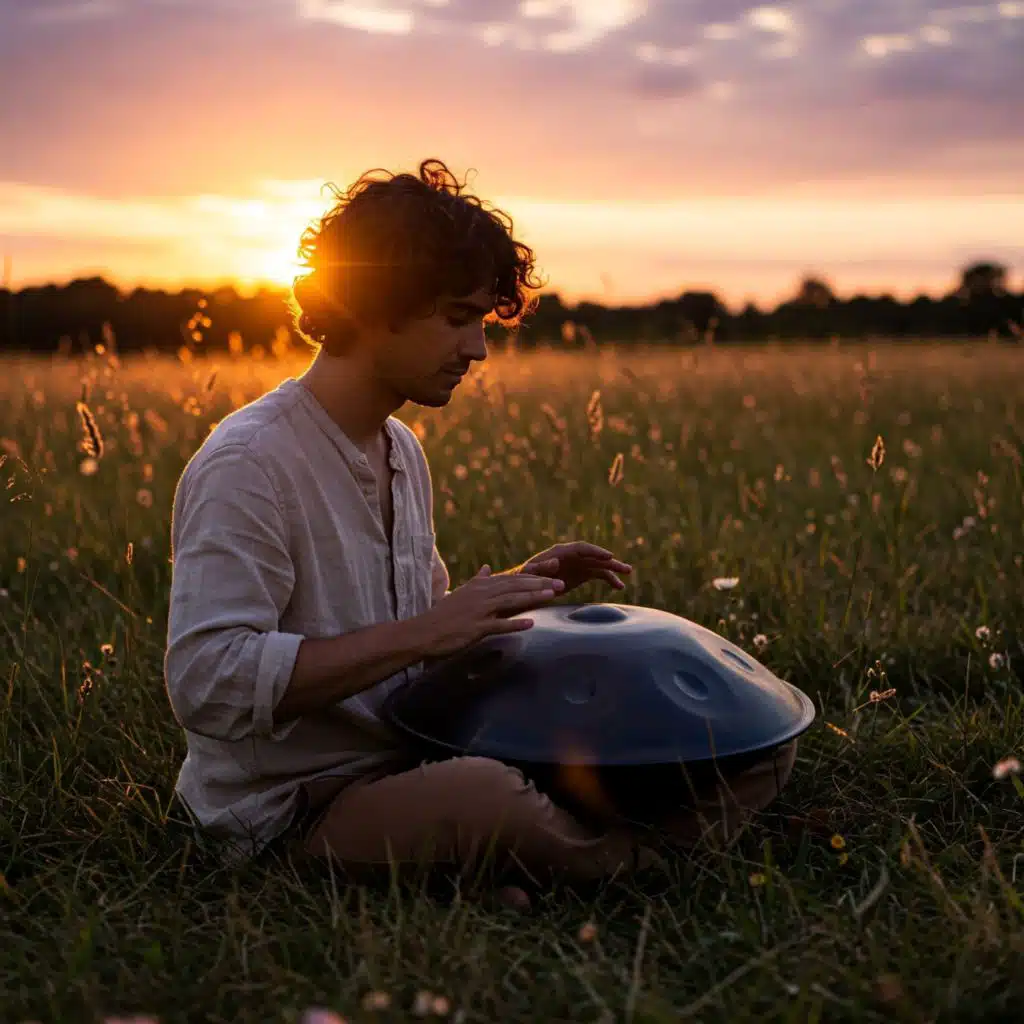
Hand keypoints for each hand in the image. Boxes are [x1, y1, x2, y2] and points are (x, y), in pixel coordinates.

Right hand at [416, 565, 564, 658]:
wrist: (423, 631)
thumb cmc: (444, 615)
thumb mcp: (462, 592)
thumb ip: (478, 580)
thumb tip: (487, 568)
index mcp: (480, 586)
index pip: (512, 578)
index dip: (534, 577)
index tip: (552, 575)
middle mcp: (482, 595)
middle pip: (516, 586)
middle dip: (540, 584)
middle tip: (561, 584)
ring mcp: (479, 611)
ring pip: (511, 601)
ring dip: (533, 597)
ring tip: (552, 595)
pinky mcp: (475, 628)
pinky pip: (499, 625)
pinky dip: (515, 623)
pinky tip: (531, 623)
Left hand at [512, 541, 632, 594]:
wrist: (524, 587)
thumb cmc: (524, 579)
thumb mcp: (529, 574)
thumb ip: (540, 568)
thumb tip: (556, 561)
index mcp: (560, 552)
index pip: (581, 548)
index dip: (595, 551)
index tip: (609, 556)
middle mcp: (572, 556)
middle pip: (594, 555)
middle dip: (610, 560)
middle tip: (625, 568)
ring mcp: (578, 564)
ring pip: (599, 564)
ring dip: (613, 568)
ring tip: (628, 573)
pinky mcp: (581, 574)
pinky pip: (598, 574)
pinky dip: (609, 579)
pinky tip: (619, 587)